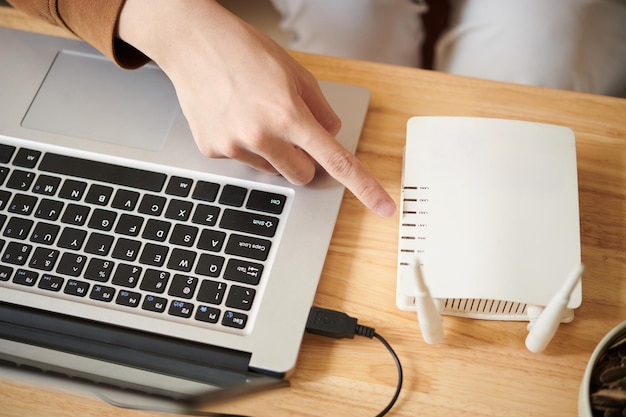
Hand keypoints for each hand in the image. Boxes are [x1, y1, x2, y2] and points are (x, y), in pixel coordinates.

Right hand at [117, 0, 395, 216]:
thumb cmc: (246, 51)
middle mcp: (262, 136)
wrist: (193, 42)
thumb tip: (332, 138)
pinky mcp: (212, 150)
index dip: (364, 187)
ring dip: (272, 152)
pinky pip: (242, 161)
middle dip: (304, 161)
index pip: (337, 161)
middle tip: (290, 132)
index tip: (383, 207)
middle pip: (302, 176)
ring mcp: (234, 146)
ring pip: (271, 170)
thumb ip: (321, 110)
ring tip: (253, 114)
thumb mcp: (297, 73)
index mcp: (290, 115)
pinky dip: (243, 145)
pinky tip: (232, 117)